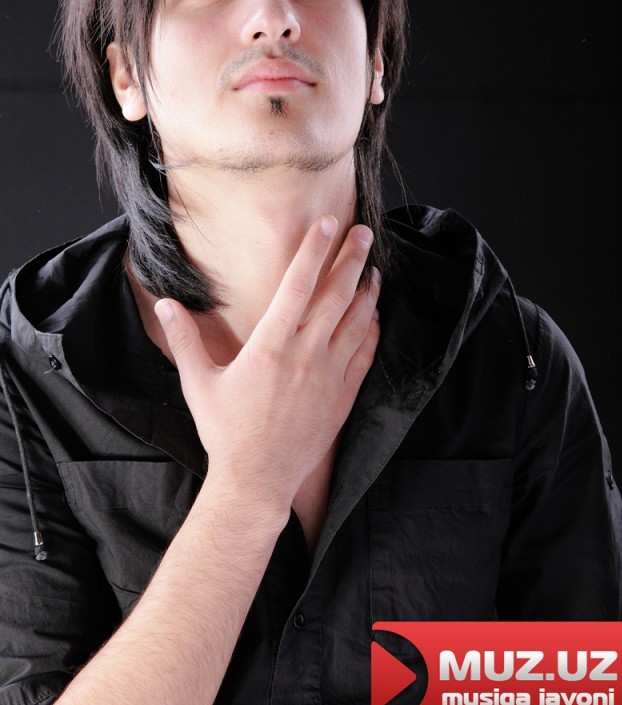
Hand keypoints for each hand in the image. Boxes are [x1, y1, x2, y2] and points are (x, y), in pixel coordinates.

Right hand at [154, 216, 380, 515]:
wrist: (257, 480)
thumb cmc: (225, 432)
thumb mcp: (199, 383)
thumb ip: (185, 339)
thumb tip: (165, 303)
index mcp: (271, 346)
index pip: (298, 285)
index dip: (315, 250)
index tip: (329, 224)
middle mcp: (306, 355)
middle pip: (336, 295)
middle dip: (352, 259)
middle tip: (363, 232)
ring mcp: (329, 376)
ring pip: (357, 322)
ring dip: (367, 292)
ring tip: (373, 269)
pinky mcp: (343, 397)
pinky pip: (365, 354)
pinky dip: (372, 330)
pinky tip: (374, 316)